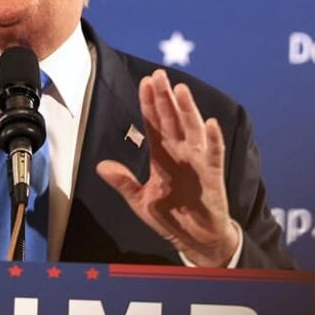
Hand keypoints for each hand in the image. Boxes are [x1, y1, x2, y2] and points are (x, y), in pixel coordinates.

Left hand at [96, 69, 240, 266]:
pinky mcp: (212, 175)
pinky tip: (210, 123)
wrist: (196, 240)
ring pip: (192, 130)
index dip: (149, 103)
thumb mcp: (140, 200)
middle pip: (171, 120)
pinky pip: (213, 154)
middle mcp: (180, 153)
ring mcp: (197, 162)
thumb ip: (123, 182)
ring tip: (181, 90)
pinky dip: (212, 140)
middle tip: (159, 75)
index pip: (154, 124)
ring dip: (187, 110)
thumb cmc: (171, 217)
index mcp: (162, 156)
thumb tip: (101, 166)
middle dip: (165, 98)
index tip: (144, 82)